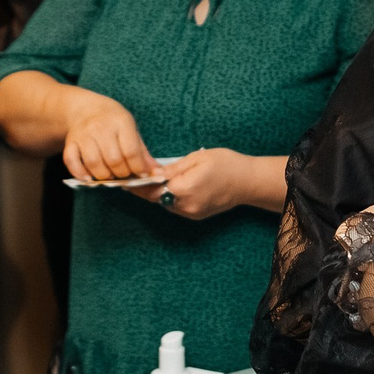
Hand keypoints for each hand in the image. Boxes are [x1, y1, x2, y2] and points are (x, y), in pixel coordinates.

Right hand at [62, 92, 156, 182]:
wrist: (85, 108)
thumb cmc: (113, 121)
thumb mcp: (131, 129)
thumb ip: (142, 153)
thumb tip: (157, 174)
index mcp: (121, 122)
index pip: (131, 152)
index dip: (138, 168)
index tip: (140, 173)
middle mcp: (101, 127)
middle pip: (113, 160)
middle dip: (122, 174)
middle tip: (124, 174)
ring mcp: (84, 134)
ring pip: (94, 163)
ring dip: (104, 176)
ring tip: (110, 175)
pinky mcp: (70, 142)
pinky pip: (72, 161)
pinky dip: (80, 173)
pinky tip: (89, 178)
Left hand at [127, 147, 244, 218]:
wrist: (249, 182)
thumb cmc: (226, 164)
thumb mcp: (197, 158)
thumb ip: (173, 168)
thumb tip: (153, 173)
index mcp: (184, 188)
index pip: (152, 189)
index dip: (138, 185)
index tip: (125, 181)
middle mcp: (186, 205)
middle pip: (156, 199)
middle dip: (145, 189)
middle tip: (133, 178)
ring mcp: (192, 213)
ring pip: (165, 204)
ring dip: (157, 194)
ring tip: (149, 181)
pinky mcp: (196, 215)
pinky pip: (176, 207)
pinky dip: (170, 198)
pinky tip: (168, 187)